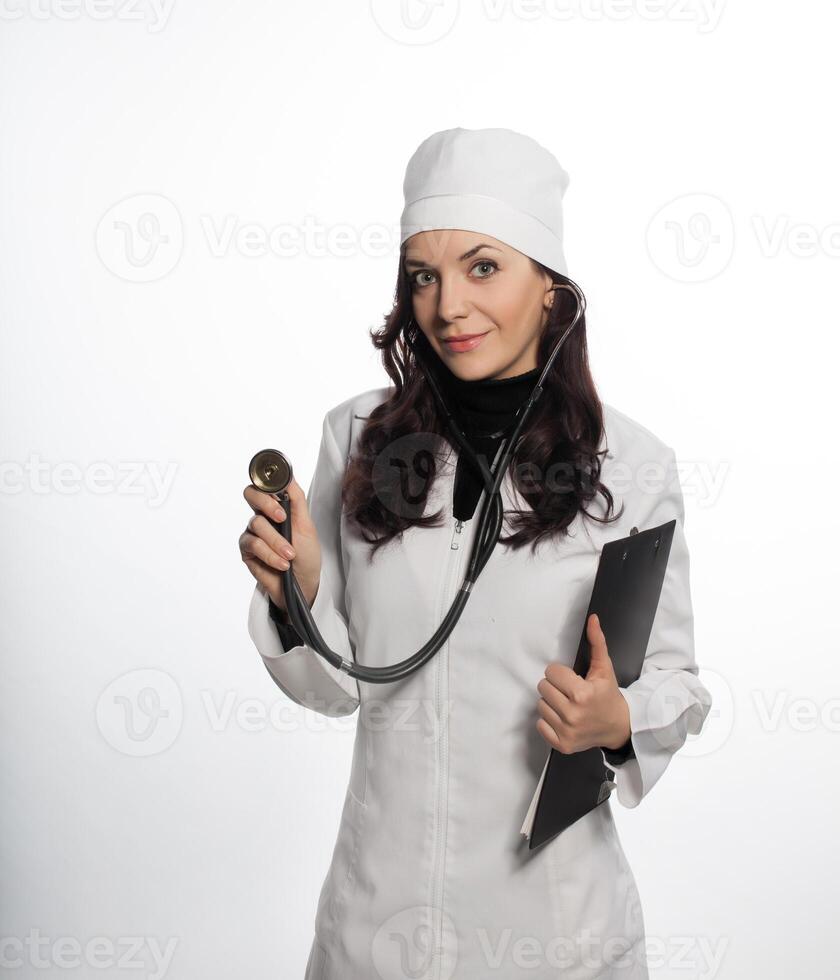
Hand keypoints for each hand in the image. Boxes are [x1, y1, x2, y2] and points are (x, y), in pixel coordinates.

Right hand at [239, 477, 321, 612]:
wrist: (303, 584)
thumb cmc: (306, 555)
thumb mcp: (307, 525)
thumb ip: (296, 500)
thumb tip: (288, 476)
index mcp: (278, 506)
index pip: (266, 485)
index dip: (268, 483)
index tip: (279, 491)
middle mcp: (262, 516)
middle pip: (251, 494)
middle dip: (266, 504)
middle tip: (282, 518)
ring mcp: (253, 533)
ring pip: (256, 523)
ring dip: (276, 541)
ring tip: (290, 555)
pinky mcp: (247, 551)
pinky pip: (253, 544)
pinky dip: (269, 554)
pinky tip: (282, 564)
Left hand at [535, 613, 630, 753]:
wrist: (619, 727)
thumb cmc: (609, 696)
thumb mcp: (604, 668)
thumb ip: (597, 642)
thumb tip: (592, 619)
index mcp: (581, 694)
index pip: (551, 672)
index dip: (562, 673)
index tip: (573, 679)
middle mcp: (573, 714)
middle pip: (543, 687)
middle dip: (555, 687)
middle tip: (570, 692)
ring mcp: (566, 731)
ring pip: (540, 705)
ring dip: (552, 703)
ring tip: (568, 705)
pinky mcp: (562, 744)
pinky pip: (540, 725)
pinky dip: (549, 721)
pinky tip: (564, 719)